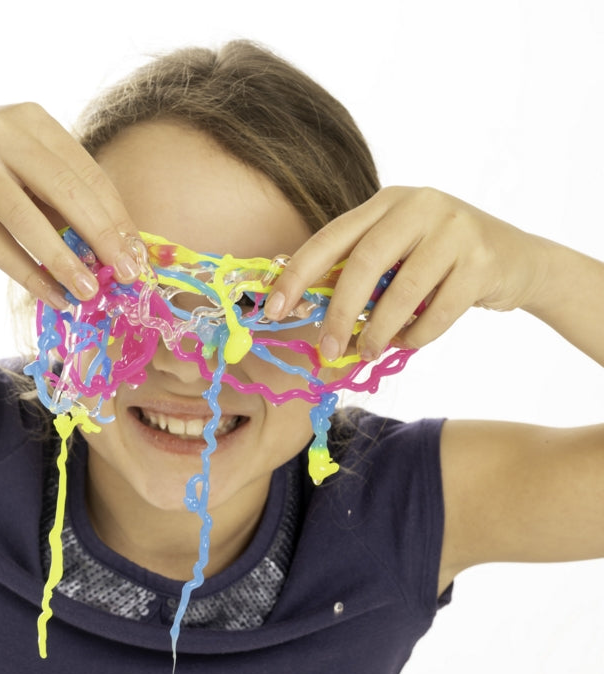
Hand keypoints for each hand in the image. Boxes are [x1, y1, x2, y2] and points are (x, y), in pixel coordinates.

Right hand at [0, 103, 139, 306]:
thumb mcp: (26, 164)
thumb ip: (65, 197)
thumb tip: (116, 250)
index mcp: (33, 120)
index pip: (88, 173)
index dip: (116, 217)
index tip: (137, 254)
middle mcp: (1, 132)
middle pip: (66, 191)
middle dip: (102, 238)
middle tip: (126, 275)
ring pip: (28, 221)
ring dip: (64, 262)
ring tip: (89, 293)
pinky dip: (29, 274)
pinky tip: (53, 295)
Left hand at [265, 186, 548, 361]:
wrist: (518, 260)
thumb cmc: (439, 264)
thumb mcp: (397, 255)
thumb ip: (358, 272)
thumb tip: (301, 312)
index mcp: (386, 202)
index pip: (331, 238)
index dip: (297, 275)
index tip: (273, 310)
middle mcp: (419, 205)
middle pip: (364, 263)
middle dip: (338, 313)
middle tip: (326, 350)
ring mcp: (455, 229)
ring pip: (402, 292)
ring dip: (378, 332)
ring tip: (367, 353)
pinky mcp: (482, 260)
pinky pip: (438, 312)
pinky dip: (417, 336)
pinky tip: (407, 342)